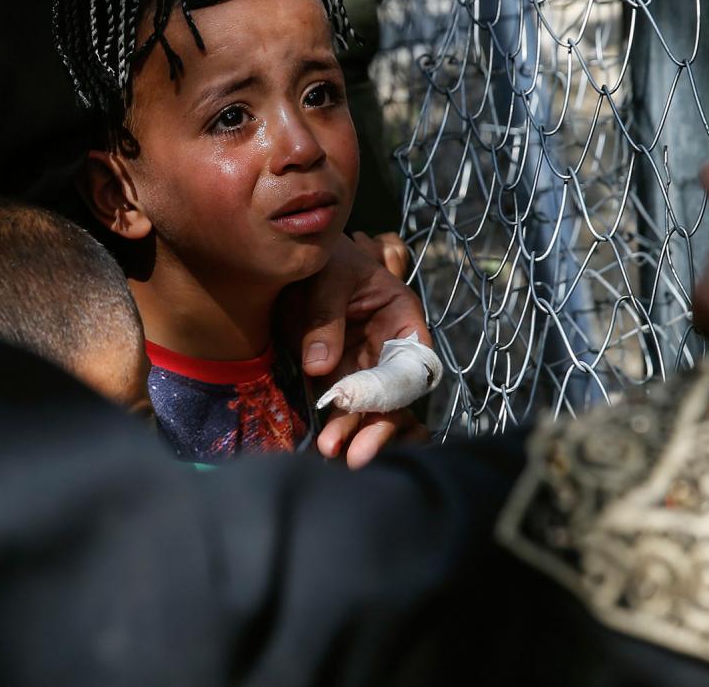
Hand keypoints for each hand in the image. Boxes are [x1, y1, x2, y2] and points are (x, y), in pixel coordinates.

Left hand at [285, 235, 432, 468]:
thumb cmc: (325, 256)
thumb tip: (319, 366)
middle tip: (356, 453)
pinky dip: (334, 425)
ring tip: (330, 449)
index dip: (402, 387)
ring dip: (352, 430)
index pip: (414, 360)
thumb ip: (324, 316)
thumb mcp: (328, 275)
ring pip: (368, 407)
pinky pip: (342, 406)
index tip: (381, 409)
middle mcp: (387, 348)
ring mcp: (362, 365)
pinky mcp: (336, 376)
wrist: (294, 255)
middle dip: (377, 425)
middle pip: (394, 394)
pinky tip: (323, 444)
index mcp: (401, 318)